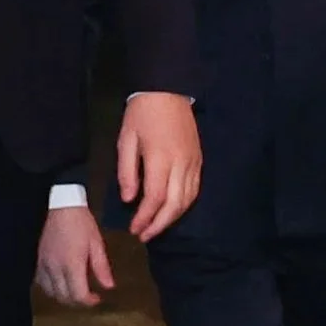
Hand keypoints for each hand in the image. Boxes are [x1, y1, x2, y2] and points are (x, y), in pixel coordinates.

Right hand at [35, 202, 115, 306]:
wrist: (61, 205)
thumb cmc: (81, 223)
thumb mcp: (96, 243)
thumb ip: (102, 267)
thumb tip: (109, 287)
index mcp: (72, 264)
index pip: (78, 295)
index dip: (89, 301)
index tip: (97, 298)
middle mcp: (55, 268)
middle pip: (64, 297)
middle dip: (77, 302)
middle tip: (88, 296)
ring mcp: (44, 265)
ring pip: (51, 293)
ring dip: (64, 296)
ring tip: (75, 291)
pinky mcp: (37, 260)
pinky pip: (41, 282)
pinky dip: (51, 288)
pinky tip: (60, 282)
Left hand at [117, 90, 201, 241]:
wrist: (168, 89)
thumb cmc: (142, 114)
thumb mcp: (126, 140)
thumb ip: (127, 172)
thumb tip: (129, 200)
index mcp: (161, 158)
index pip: (155, 197)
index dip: (144, 217)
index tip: (133, 228)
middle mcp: (181, 163)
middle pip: (175, 204)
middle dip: (159, 224)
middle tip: (144, 236)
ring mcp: (193, 162)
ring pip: (188, 200)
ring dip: (172, 218)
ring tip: (156, 228)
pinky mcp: (199, 160)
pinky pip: (194, 189)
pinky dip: (184, 205)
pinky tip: (172, 210)